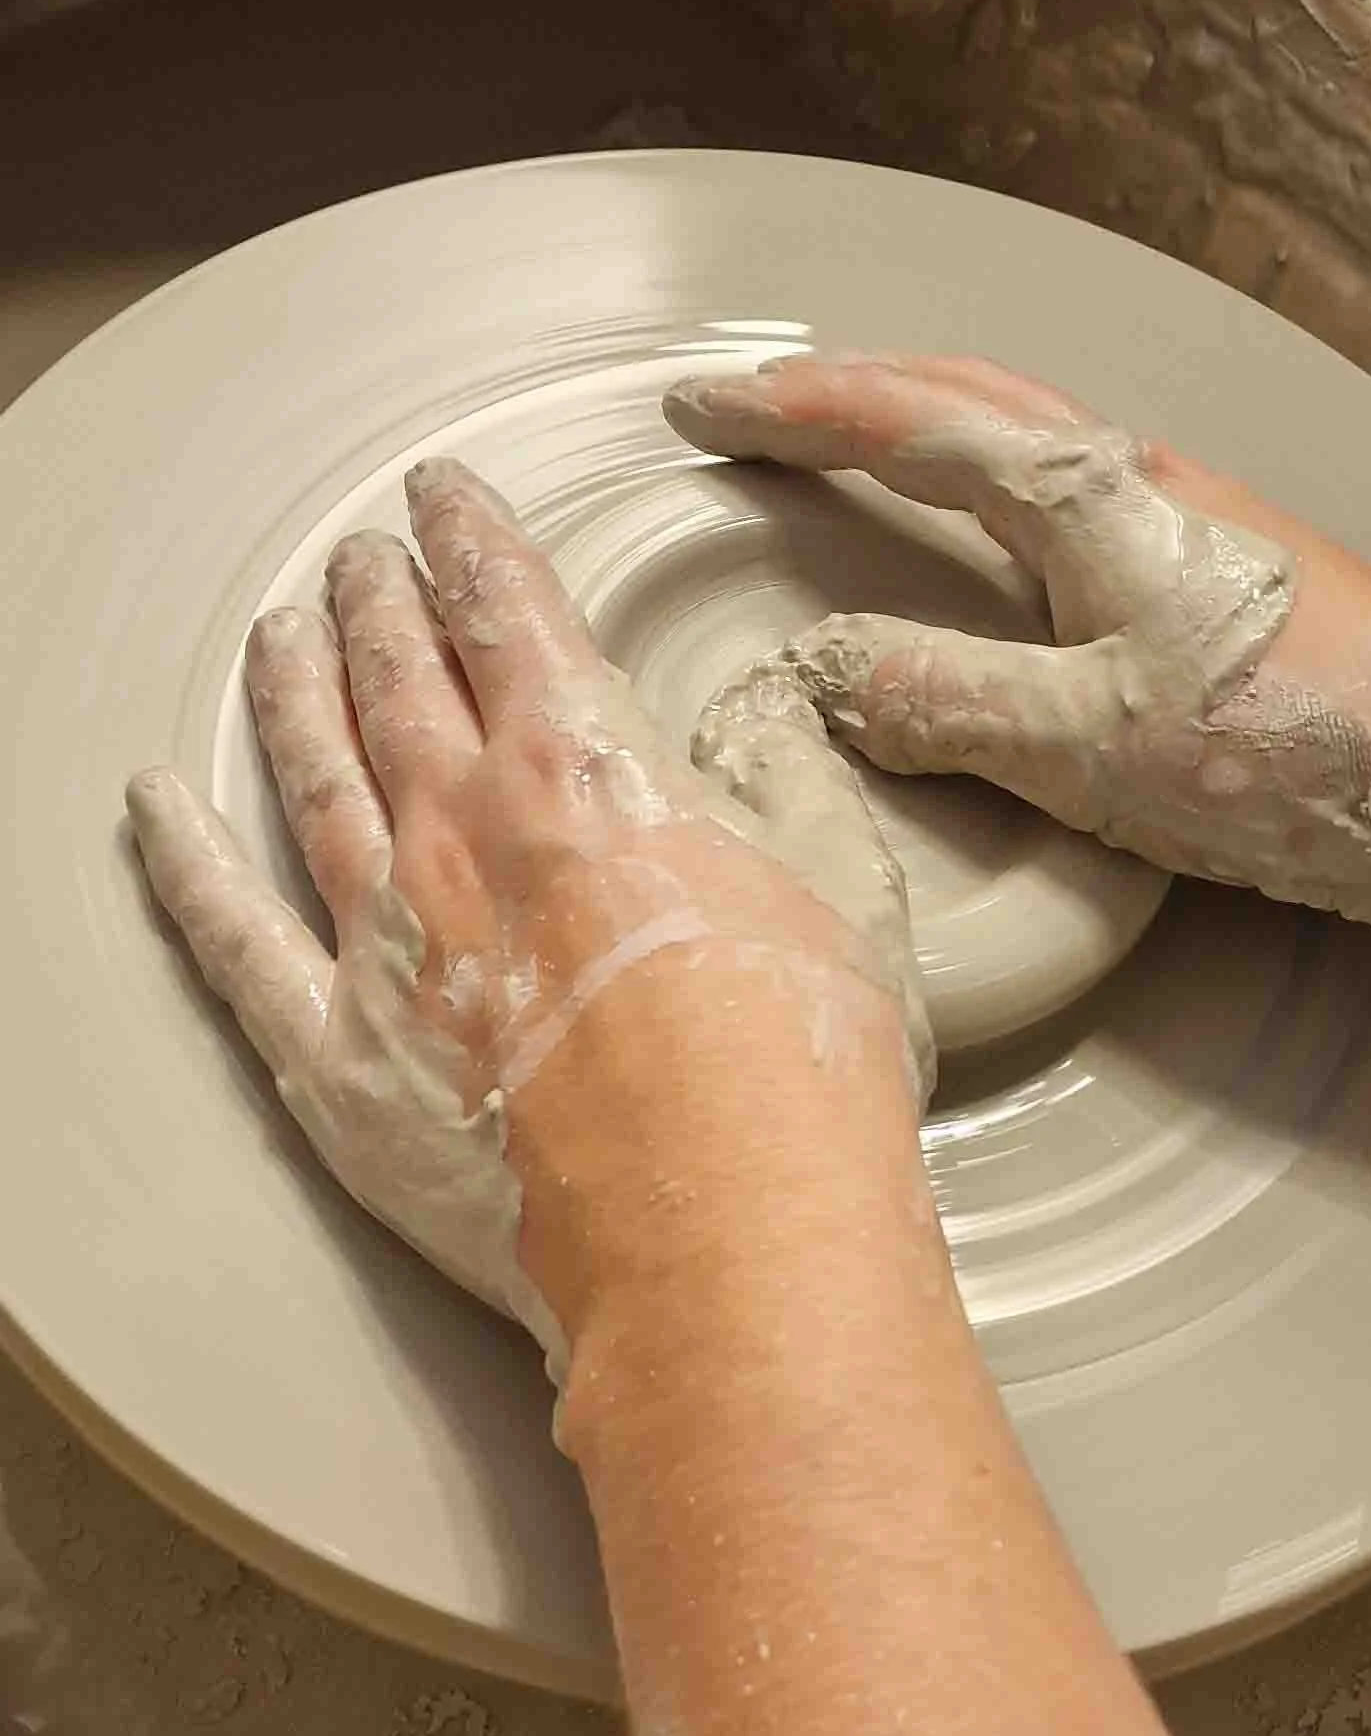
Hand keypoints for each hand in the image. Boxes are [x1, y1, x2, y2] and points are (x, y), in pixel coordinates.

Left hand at [128, 457, 932, 1369]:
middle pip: (396, 679)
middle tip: (359, 558)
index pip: (508, 611)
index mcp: (585, 771)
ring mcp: (384, 943)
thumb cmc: (799, 1077)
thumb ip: (793, 783)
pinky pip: (230, 937)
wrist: (725, 1237)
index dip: (471, 539)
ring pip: (312, 774)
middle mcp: (462, 832)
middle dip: (375, 602)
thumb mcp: (850, 891)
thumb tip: (769, 719)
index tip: (444, 498)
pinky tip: (154, 806)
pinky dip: (183, 861)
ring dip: (292, 687)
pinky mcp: (338, 1057)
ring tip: (282, 632)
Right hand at [664, 353, 1370, 944]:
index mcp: (1086, 499)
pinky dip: (991, 481)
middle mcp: (1136, 479)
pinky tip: (995, 539)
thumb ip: (945, 700)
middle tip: (749, 405)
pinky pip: (1072, 490)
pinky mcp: (1227, 568)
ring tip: (848, 443)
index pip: (908, 425)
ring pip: (1026, 437)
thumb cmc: (1286, 754)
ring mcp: (1190, 515)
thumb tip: (826, 668)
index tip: (696, 405)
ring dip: (923, 423)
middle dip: (846, 390)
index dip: (795, 411)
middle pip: (967, 398)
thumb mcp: (1086, 748)